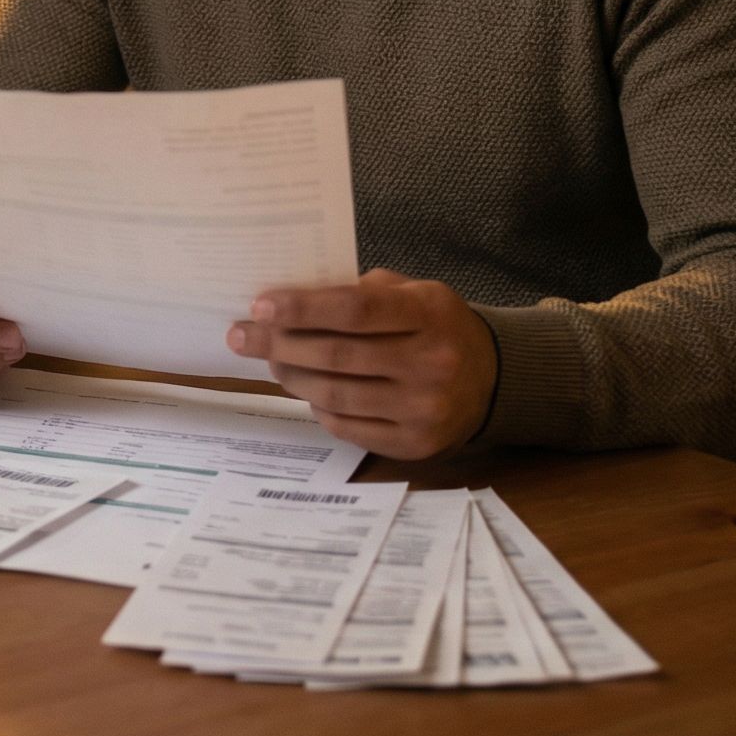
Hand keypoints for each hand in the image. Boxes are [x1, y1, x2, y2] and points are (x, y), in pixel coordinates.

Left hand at [228, 268, 496, 458]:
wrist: (493, 378)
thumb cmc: (436, 326)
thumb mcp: (412, 292)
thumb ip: (360, 291)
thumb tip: (290, 301)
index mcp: (430, 314)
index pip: (355, 309)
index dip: (303, 308)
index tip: (260, 305)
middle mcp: (431, 363)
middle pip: (337, 355)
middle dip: (280, 344)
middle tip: (242, 335)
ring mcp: (424, 409)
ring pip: (335, 394)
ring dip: (291, 376)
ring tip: (270, 360)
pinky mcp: (415, 444)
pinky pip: (347, 426)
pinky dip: (318, 407)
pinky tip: (306, 390)